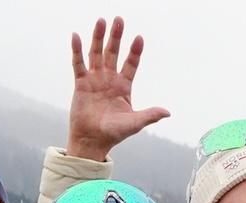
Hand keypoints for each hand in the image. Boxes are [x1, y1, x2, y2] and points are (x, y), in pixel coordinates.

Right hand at [67, 17, 167, 161]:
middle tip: (119, 19)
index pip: (131, 65)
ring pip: (97, 53)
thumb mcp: (135, 123)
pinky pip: (78, 63)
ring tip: (101, 20)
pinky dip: (77, 50)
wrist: (93, 140)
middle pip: (113, 53)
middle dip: (116, 37)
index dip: (134, 52)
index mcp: (124, 87)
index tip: (139, 37)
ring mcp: (94, 80)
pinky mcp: (80, 83)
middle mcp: (109, 80)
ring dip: (98, 37)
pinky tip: (77, 37)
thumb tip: (167, 112)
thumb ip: (150, 115)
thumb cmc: (114, 133)